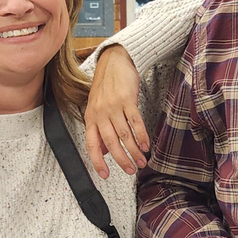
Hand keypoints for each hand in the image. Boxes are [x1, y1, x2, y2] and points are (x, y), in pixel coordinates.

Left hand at [85, 45, 148, 178]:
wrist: (114, 62)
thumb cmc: (106, 86)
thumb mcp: (97, 108)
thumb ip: (99, 129)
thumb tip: (103, 152)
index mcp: (91, 117)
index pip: (92, 144)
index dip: (97, 161)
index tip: (105, 175)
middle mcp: (100, 113)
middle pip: (111, 143)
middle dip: (122, 160)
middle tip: (130, 171)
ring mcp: (114, 106)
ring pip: (124, 135)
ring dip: (134, 151)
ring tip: (141, 161)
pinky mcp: (127, 100)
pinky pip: (135, 122)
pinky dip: (141, 136)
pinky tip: (146, 145)